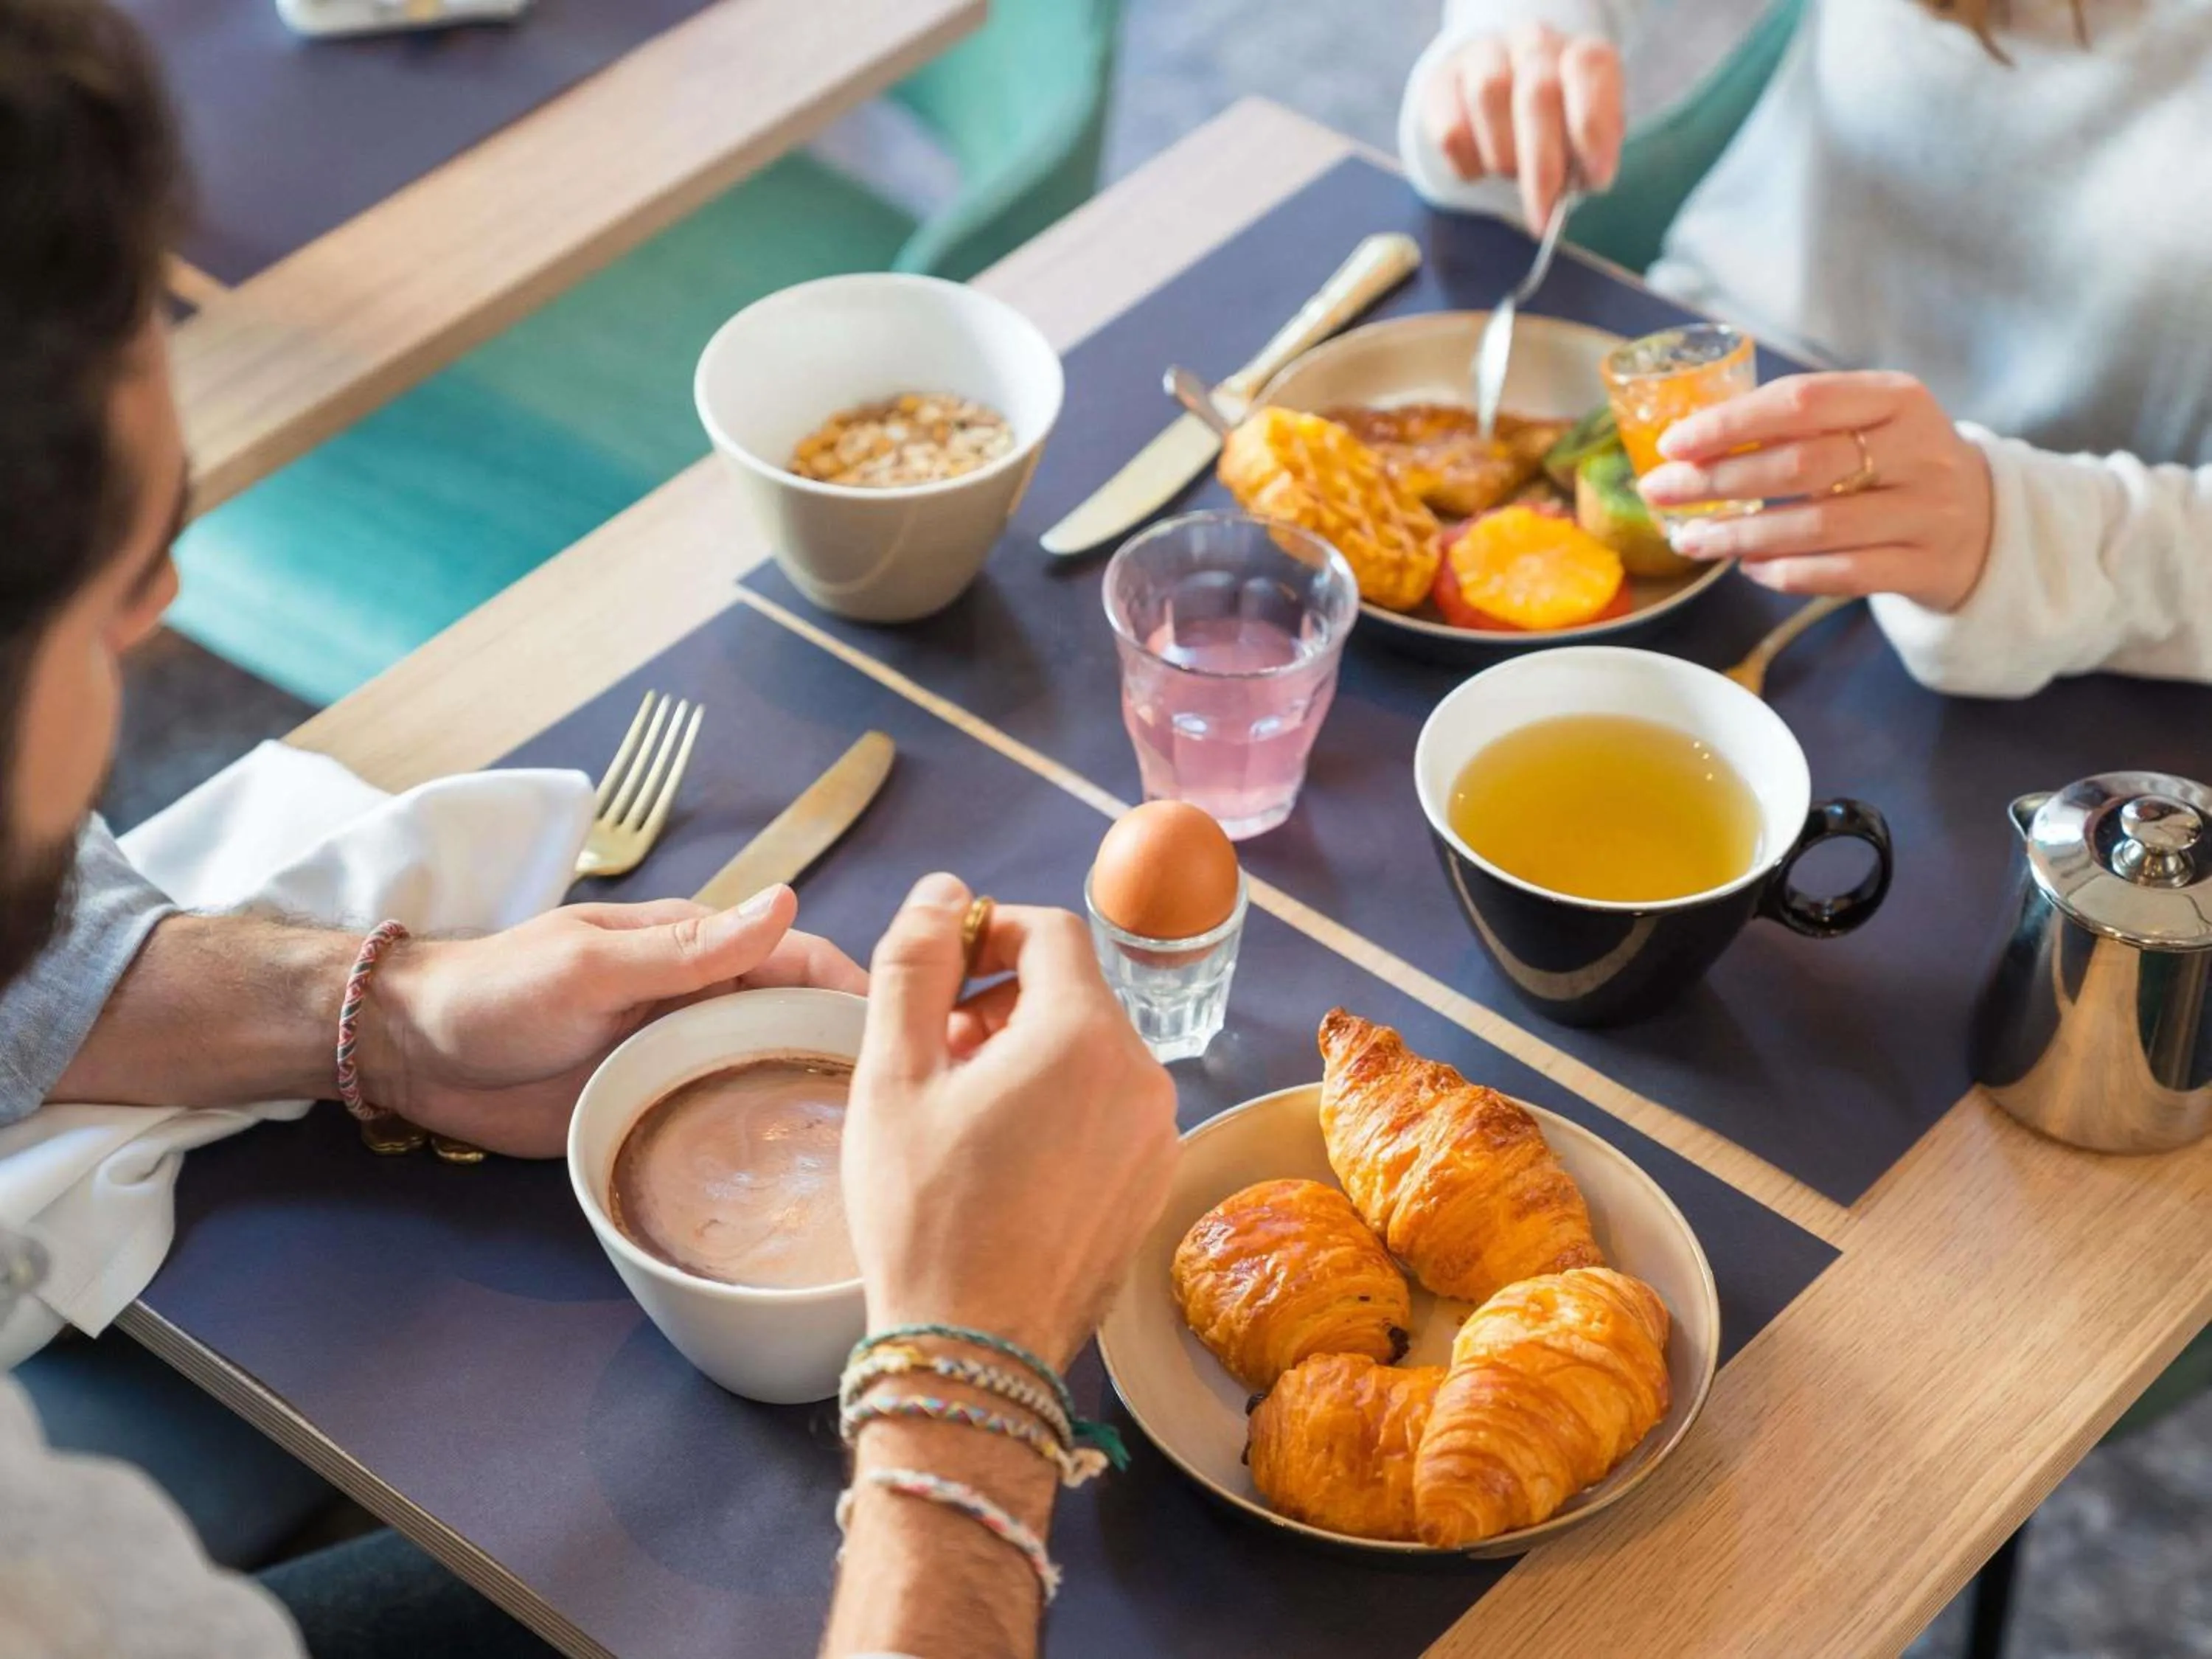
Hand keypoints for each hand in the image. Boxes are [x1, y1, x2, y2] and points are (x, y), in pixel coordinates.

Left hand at [359, 886, 865, 1155]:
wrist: (414, 1055)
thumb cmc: (496, 992)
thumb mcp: (592, 964)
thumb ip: (688, 948)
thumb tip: (787, 902)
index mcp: (697, 948)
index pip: (800, 960)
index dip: (859, 989)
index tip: (915, 1031)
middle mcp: (702, 1002)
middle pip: (800, 1025)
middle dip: (854, 1057)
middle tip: (911, 1111)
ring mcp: (682, 1060)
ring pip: (772, 1078)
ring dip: (817, 1107)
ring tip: (875, 1154)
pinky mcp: (658, 1111)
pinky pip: (726, 1126)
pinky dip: (765, 1144)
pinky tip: (802, 1179)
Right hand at [844, 873, 1179, 1368]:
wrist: (972, 1350)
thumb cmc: (923, 1213)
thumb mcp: (893, 1072)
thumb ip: (916, 961)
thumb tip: (942, 890)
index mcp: (1084, 1036)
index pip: (1051, 932)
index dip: (988, 931)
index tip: (939, 966)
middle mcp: (1141, 1078)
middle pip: (1073, 993)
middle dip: (1001, 997)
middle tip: (933, 1042)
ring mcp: (1155, 1138)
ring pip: (1090, 1054)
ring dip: (1026, 1052)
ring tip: (957, 1102)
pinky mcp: (1150, 1186)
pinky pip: (1106, 1110)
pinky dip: (1057, 1103)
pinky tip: (998, 1151)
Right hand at [1420, 24, 1623, 225]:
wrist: (1499, 93)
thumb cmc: (1554, 126)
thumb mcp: (1583, 139)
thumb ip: (1585, 156)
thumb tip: (1575, 188)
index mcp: (1579, 54)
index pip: (1589, 68)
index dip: (1593, 127)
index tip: (1595, 182)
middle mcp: (1534, 43)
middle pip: (1537, 93)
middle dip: (1542, 166)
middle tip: (1542, 217)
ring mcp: (1484, 56)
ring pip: (1488, 98)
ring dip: (1503, 157)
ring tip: (1512, 176)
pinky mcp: (1442, 83)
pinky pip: (1451, 129)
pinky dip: (1468, 164)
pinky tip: (1480, 168)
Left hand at [1636, 371, 1994, 611]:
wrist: (1987, 518)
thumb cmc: (1898, 462)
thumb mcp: (1869, 421)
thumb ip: (1800, 422)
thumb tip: (1691, 444)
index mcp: (1897, 397)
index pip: (1802, 401)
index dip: (1730, 424)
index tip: (1672, 445)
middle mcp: (1918, 450)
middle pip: (1800, 465)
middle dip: (1718, 482)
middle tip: (1661, 494)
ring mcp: (1927, 512)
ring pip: (1815, 527)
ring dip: (1739, 536)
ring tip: (1691, 539)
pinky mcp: (1926, 566)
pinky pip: (1841, 574)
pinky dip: (1785, 573)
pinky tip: (1747, 568)